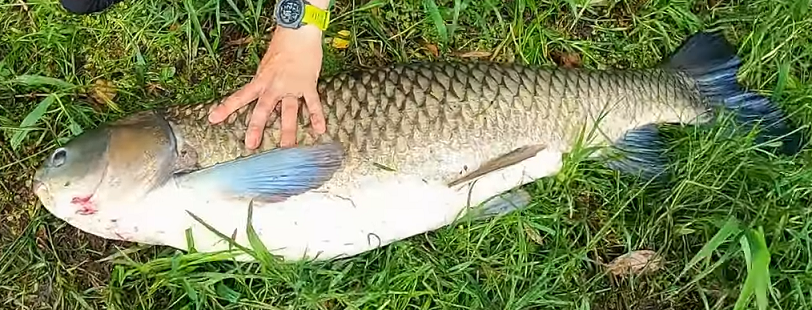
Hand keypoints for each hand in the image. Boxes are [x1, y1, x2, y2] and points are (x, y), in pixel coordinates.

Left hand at [208, 26, 326, 148]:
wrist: (299, 32)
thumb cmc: (283, 44)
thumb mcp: (267, 63)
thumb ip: (265, 78)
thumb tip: (261, 89)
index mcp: (262, 79)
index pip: (241, 96)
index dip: (226, 107)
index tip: (213, 118)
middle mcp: (274, 85)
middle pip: (263, 109)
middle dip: (256, 127)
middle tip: (251, 144)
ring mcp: (291, 87)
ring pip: (288, 111)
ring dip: (288, 130)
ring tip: (287, 146)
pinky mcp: (307, 84)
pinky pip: (312, 103)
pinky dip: (316, 116)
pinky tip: (320, 129)